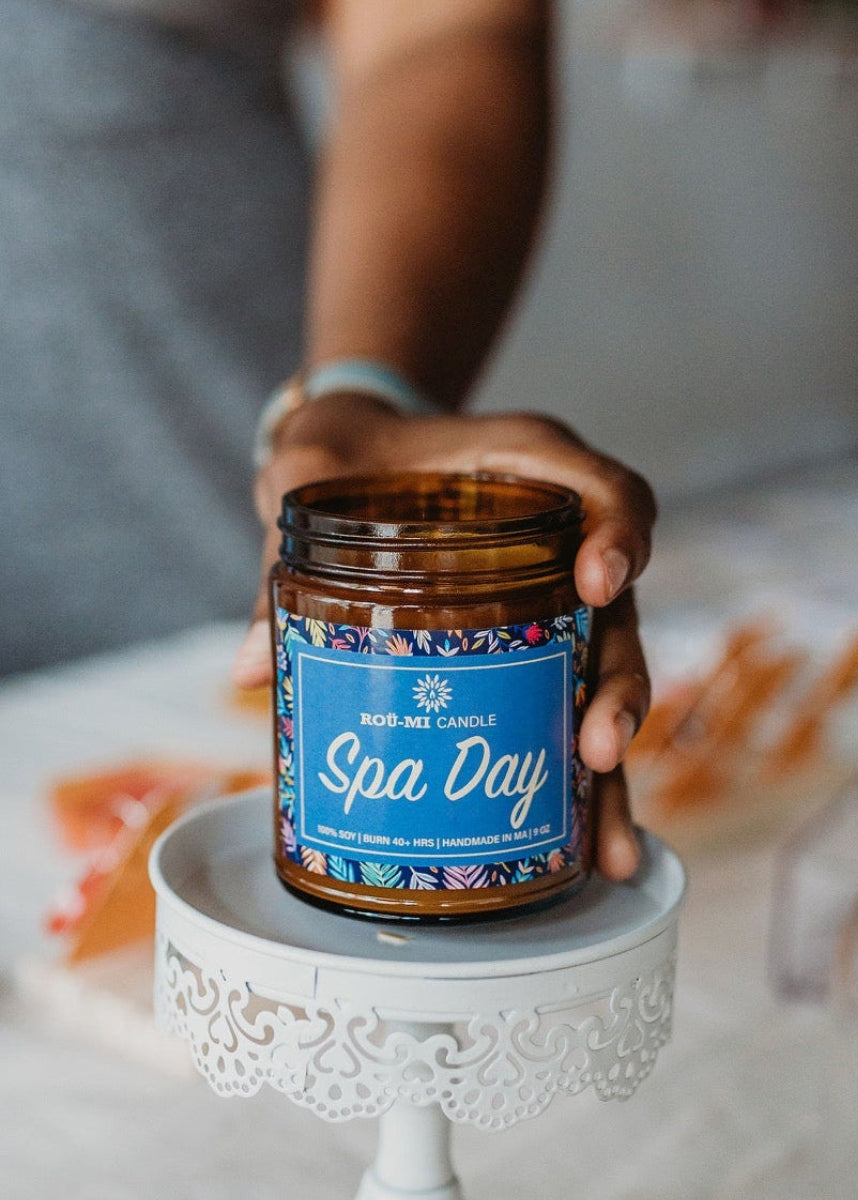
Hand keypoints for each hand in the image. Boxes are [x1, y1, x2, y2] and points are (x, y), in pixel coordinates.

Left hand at [233, 394, 655, 880]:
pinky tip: (582, 841)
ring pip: (604, 667)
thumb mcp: (311, 474)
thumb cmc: (348, 448)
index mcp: (526, 466)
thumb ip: (282, 556)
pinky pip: (564, 697)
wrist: (358, 447)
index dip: (620, 534)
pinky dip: (577, 770)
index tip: (599, 583)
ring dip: (607, 747)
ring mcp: (552, 592)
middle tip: (596, 747)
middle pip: (619, 607)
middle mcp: (560, 533)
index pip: (605, 491)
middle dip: (616, 682)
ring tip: (605, 839)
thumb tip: (249, 667)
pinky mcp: (532, 638)